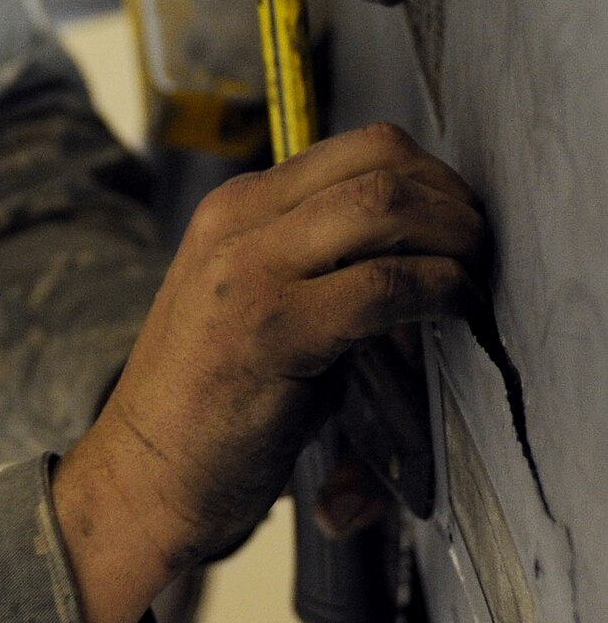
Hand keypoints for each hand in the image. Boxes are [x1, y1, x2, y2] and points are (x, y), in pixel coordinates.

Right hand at [53, 125, 484, 622]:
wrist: (142, 475)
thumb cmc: (209, 403)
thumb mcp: (254, 305)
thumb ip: (318, 266)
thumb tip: (421, 256)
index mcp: (234, 207)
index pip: (358, 147)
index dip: (433, 177)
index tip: (460, 224)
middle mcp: (237, 222)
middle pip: (380, 159)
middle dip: (453, 200)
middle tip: (479, 252)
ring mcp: (250, 270)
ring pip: (384, 205)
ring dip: (453, 240)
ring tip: (471, 281)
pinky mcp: (272, 329)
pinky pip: (383, 285)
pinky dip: (437, 292)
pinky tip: (449, 316)